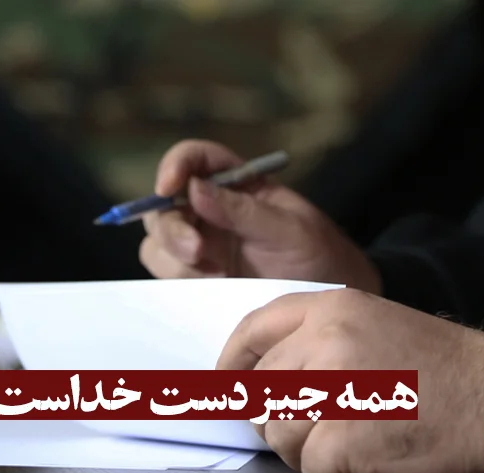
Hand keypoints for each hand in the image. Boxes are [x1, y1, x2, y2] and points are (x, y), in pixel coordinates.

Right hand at [139, 140, 380, 292]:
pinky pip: (167, 274)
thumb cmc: (318, 255)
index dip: (175, 165)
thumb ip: (244, 210)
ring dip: (177, 259)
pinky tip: (214, 287)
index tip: (168, 186)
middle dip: (173, 228)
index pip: (195, 159)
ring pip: (158, 242)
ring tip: (219, 275)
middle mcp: (210, 209)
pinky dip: (180, 280)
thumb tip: (195, 188)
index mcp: (236, 183)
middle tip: (198, 252)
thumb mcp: (290, 230)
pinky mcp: (197, 276)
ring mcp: (200, 244)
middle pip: (164, 205)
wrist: (325, 303)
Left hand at [216, 288, 483, 472]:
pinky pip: (310, 464)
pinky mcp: (349, 433)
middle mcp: (328, 339)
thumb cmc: (432, 364)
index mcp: (331, 307)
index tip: (224, 384)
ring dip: (300, 447)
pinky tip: (358, 457)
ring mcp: (337, 385)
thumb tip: (258, 376)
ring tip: (336, 441)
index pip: (254, 328)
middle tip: (300, 426)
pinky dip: (329, 470)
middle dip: (271, 417)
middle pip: (261, 388)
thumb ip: (313, 339)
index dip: (231, 360)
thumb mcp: (368, 324)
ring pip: (278, 430)